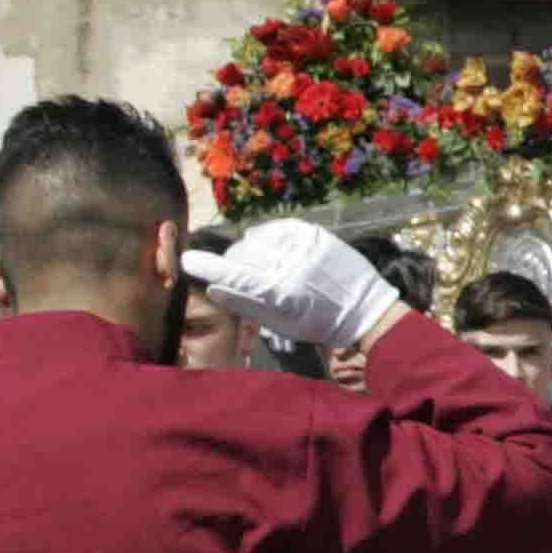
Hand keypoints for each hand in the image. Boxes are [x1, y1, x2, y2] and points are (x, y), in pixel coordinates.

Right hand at [182, 220, 402, 353]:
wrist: (364, 309)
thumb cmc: (318, 323)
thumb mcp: (280, 325)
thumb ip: (245, 305)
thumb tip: (213, 288)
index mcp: (283, 292)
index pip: (235, 274)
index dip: (207, 266)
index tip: (187, 260)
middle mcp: (293, 264)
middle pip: (242, 254)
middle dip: (234, 264)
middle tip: (244, 277)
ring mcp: (306, 245)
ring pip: (257, 239)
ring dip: (250, 251)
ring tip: (264, 266)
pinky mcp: (315, 233)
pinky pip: (277, 228)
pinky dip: (267, 238)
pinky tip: (273, 250)